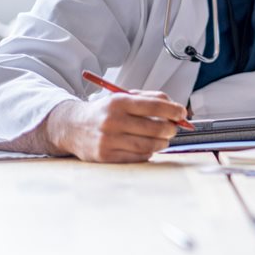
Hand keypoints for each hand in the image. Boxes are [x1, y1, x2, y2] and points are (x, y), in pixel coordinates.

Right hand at [45, 91, 186, 162]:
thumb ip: (151, 99)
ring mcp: (108, 140)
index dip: (174, 111)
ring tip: (164, 139)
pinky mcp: (105, 156)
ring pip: (148, 145)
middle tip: (174, 129)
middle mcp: (112, 120)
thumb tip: (178, 110)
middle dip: (171, 129)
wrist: (72, 127)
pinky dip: (148, 152)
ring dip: (163, 143)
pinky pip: (137, 157)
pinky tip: (148, 147)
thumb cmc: (106, 111)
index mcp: (119, 102)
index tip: (182, 114)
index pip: (155, 106)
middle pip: (155, 128)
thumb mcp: (124, 97)